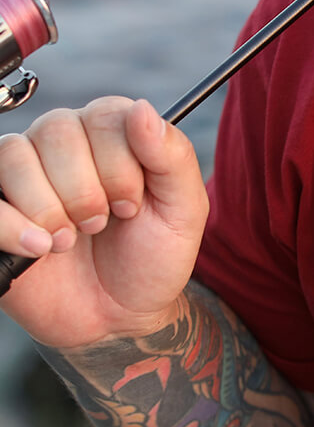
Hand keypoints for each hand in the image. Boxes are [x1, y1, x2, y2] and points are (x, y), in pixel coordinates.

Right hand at [0, 97, 208, 347]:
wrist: (119, 317)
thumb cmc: (154, 255)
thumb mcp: (184, 209)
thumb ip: (172, 156)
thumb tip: (141, 108)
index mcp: (114, 131)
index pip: (106, 116)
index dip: (120, 166)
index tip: (132, 206)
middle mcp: (66, 140)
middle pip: (58, 130)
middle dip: (87, 190)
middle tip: (102, 225)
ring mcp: (25, 173)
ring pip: (15, 155)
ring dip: (50, 208)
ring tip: (70, 239)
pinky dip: (12, 226)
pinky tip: (41, 249)